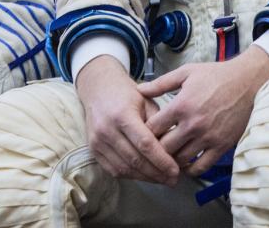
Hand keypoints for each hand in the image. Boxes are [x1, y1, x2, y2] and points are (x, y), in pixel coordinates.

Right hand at [76, 54, 177, 184]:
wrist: (98, 89)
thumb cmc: (127, 94)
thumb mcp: (147, 101)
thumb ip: (159, 124)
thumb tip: (174, 148)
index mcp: (123, 114)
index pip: (145, 144)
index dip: (161, 160)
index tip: (175, 171)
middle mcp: (107, 130)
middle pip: (134, 159)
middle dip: (156, 173)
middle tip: (173, 180)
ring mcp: (97, 141)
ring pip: (124, 168)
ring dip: (144, 178)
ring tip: (162, 180)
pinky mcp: (93, 150)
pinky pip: (113, 170)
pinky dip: (130, 176)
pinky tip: (145, 176)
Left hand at [138, 47, 268, 177]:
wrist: (248, 81)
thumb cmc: (216, 75)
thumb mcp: (187, 72)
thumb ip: (161, 83)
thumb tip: (139, 89)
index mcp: (181, 105)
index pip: (152, 129)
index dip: (144, 133)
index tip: (144, 133)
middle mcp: (193, 124)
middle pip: (164, 148)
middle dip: (156, 149)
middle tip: (154, 148)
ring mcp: (208, 137)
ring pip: (180, 159)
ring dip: (171, 159)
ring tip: (168, 156)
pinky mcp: (221, 145)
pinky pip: (201, 167)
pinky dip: (190, 169)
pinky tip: (186, 164)